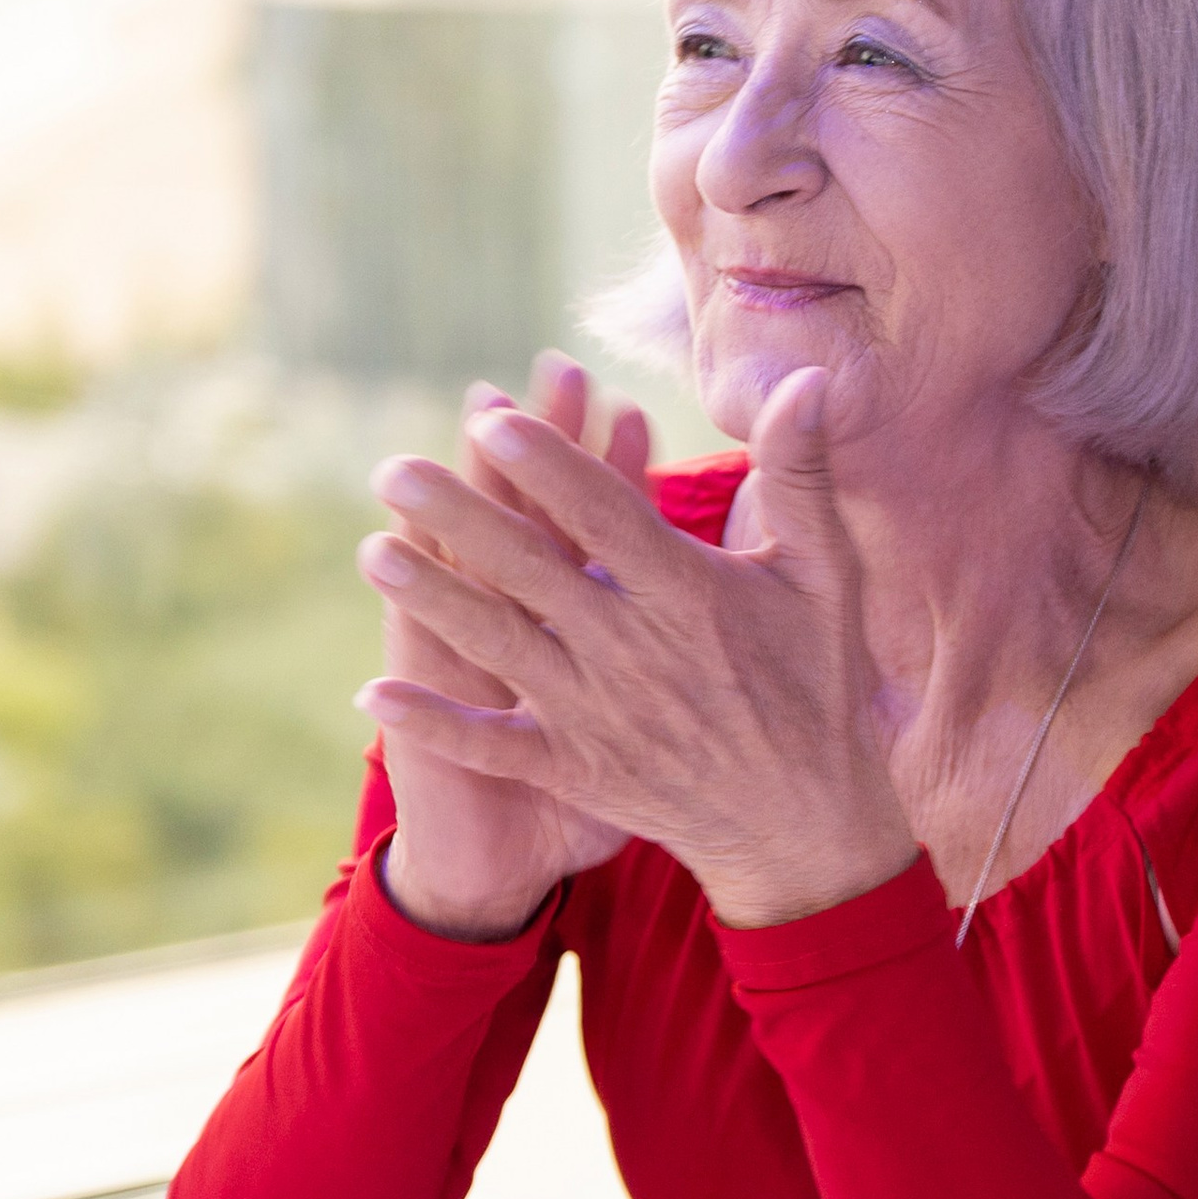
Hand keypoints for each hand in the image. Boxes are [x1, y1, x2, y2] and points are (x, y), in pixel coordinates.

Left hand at [355, 366, 917, 929]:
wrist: (805, 821)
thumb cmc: (818, 681)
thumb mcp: (825, 573)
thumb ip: (804, 473)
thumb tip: (807, 377)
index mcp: (688, 593)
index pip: (604, 514)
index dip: (545, 465)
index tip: (490, 419)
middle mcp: (633, 650)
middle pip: (531, 570)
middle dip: (459, 518)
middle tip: (393, 470)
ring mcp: (598, 713)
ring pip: (501, 644)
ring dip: (433, 599)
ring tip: (372, 551)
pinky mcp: (578, 769)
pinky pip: (494, 745)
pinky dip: (435, 724)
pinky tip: (373, 695)